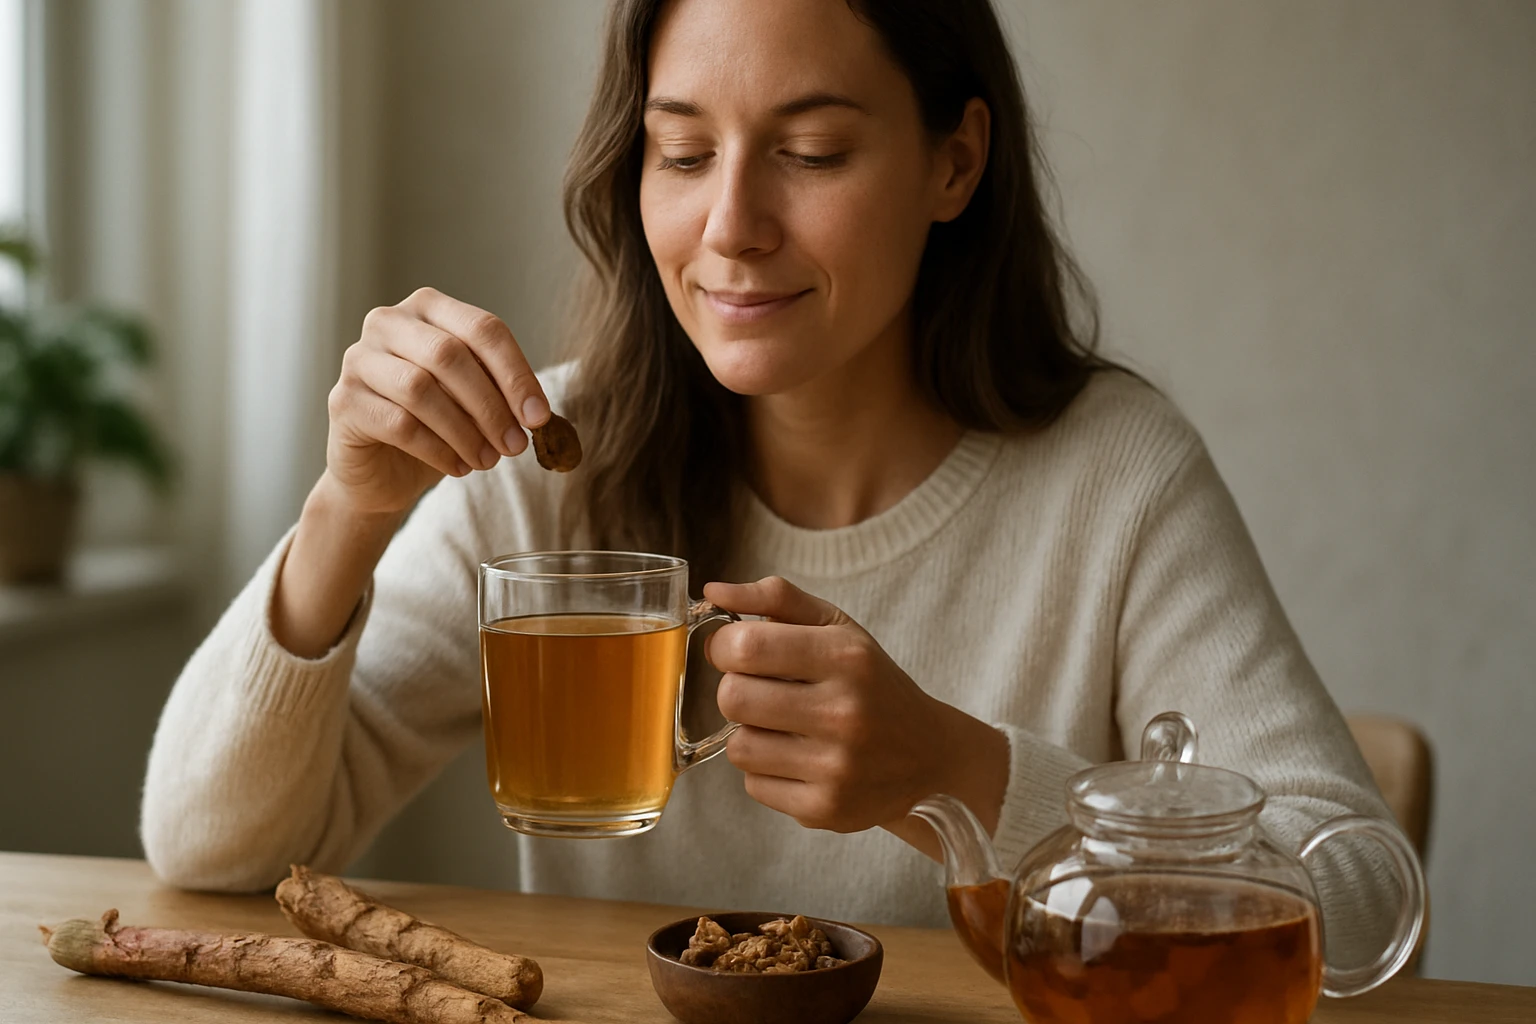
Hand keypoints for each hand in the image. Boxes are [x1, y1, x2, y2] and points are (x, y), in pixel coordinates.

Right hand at [324, 287, 549, 515]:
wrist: (381, 470)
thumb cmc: (435, 425)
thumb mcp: (474, 401)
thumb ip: (500, 393)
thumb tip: (536, 413)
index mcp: (428, 308)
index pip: (483, 328)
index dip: (516, 374)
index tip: (539, 417)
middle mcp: (387, 322)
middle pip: (449, 355)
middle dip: (490, 405)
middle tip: (515, 446)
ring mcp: (359, 359)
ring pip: (420, 389)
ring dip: (464, 431)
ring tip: (488, 460)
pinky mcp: (343, 400)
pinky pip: (398, 423)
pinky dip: (437, 450)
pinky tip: (457, 467)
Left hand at [703, 577, 1008, 847]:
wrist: (928, 757)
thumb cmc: (870, 683)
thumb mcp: (837, 627)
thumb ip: (776, 599)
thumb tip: (714, 590)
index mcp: (846, 658)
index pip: (744, 646)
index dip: (725, 647)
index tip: (737, 651)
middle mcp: (844, 713)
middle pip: (733, 698)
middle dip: (737, 690)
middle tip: (762, 691)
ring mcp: (835, 767)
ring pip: (738, 747)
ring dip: (751, 734)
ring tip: (784, 728)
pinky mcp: (825, 809)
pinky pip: (754, 785)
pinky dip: (766, 771)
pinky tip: (799, 759)